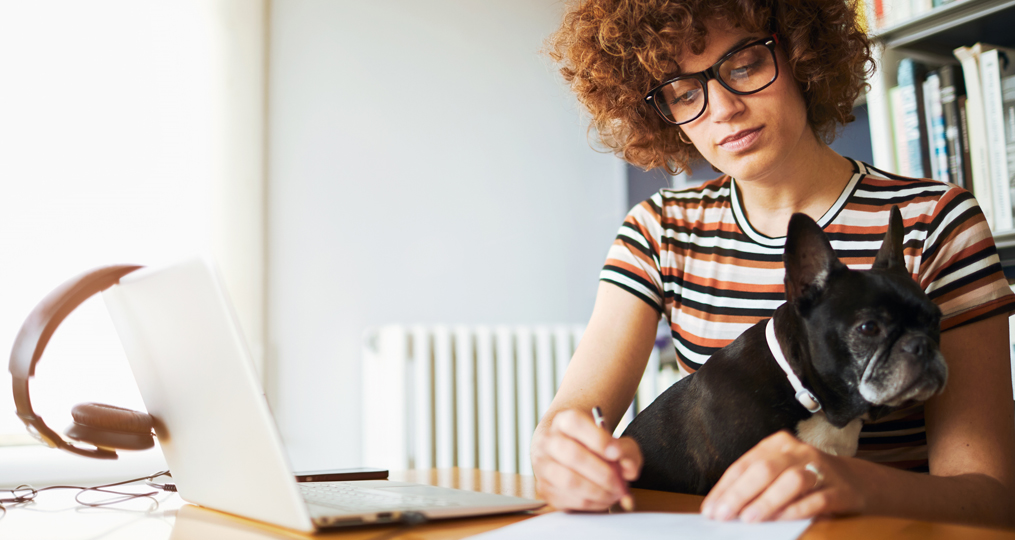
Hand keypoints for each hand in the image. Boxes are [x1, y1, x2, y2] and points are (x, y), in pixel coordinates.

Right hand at [531, 409, 642, 510]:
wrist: (570, 456)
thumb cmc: (594, 448)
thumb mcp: (614, 442)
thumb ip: (626, 451)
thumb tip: (629, 469)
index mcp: (563, 421)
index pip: (575, 423)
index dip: (597, 438)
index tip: (616, 452)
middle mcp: (547, 441)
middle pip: (571, 453)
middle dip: (601, 471)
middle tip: (619, 481)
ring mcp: (543, 466)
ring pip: (569, 480)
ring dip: (598, 491)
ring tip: (615, 492)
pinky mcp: (545, 489)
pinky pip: (570, 499)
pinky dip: (593, 502)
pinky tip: (604, 498)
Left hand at [700, 430, 865, 521]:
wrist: (856, 482)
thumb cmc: (806, 479)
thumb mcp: (779, 473)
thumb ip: (754, 485)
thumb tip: (722, 507)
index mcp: (778, 444)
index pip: (745, 465)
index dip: (725, 488)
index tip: (711, 509)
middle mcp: (798, 451)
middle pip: (764, 469)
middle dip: (740, 494)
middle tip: (724, 515)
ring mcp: (821, 468)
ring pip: (790, 481)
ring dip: (767, 501)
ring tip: (749, 519)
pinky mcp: (839, 490)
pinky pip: (816, 499)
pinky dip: (796, 510)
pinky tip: (780, 520)